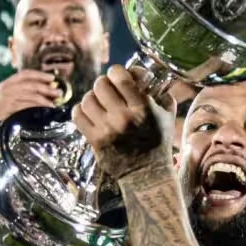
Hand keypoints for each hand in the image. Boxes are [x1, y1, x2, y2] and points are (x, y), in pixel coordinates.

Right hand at [0, 70, 60, 123]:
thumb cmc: (6, 115)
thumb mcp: (13, 99)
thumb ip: (26, 92)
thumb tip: (50, 88)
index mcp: (6, 83)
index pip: (24, 74)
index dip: (40, 75)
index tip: (52, 78)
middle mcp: (5, 88)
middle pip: (30, 84)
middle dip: (46, 88)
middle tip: (58, 92)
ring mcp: (5, 98)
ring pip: (30, 95)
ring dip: (45, 99)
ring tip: (54, 104)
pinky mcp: (8, 108)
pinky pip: (27, 105)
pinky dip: (39, 107)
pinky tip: (46, 110)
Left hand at [73, 65, 174, 179]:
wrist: (147, 174)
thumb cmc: (158, 142)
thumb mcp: (167, 115)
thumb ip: (161, 93)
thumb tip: (146, 75)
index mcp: (142, 108)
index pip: (120, 76)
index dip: (116, 71)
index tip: (118, 76)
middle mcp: (122, 117)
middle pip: (100, 85)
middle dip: (104, 83)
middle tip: (108, 89)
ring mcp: (107, 129)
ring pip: (87, 99)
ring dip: (92, 97)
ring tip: (98, 101)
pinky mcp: (95, 140)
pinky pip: (78, 116)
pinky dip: (81, 110)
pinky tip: (89, 112)